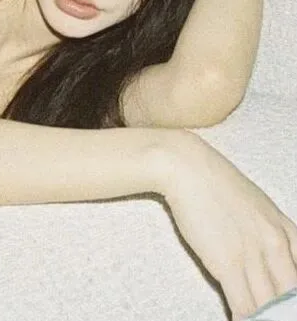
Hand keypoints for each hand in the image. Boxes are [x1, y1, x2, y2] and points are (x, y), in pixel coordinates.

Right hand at [163, 133, 296, 319]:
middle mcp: (276, 244)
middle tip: (272, 316)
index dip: (293, 299)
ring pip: (271, 306)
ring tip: (258, 320)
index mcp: (287, 231)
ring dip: (265, 317)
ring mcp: (253, 255)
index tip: (285, 306)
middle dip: (282, 311)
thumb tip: (267, 259)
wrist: (187, 167)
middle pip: (290, 296)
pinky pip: (245, 306)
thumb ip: (268, 233)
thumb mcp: (255, 206)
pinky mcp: (228, 263)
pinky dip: (245, 319)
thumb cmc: (213, 182)